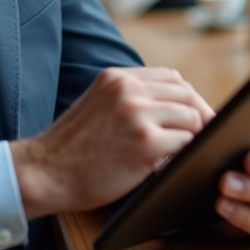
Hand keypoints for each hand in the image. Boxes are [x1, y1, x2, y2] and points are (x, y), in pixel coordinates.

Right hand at [10, 67, 214, 219]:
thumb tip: (174, 111)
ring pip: (191, 116)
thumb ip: (129, 100)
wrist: (45, 172)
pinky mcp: (145, 142)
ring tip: (187, 151)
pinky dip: (187, 153)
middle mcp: (127, 89)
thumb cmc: (72, 149)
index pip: (170, 78)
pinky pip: (186, 142)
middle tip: (205, 136)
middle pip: (186, 93)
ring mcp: (137, 113)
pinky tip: (176, 163)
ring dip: (194, 135)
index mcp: (116, 77)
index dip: (187, 98)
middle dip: (200, 115)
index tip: (195, 116)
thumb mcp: (98, 106)